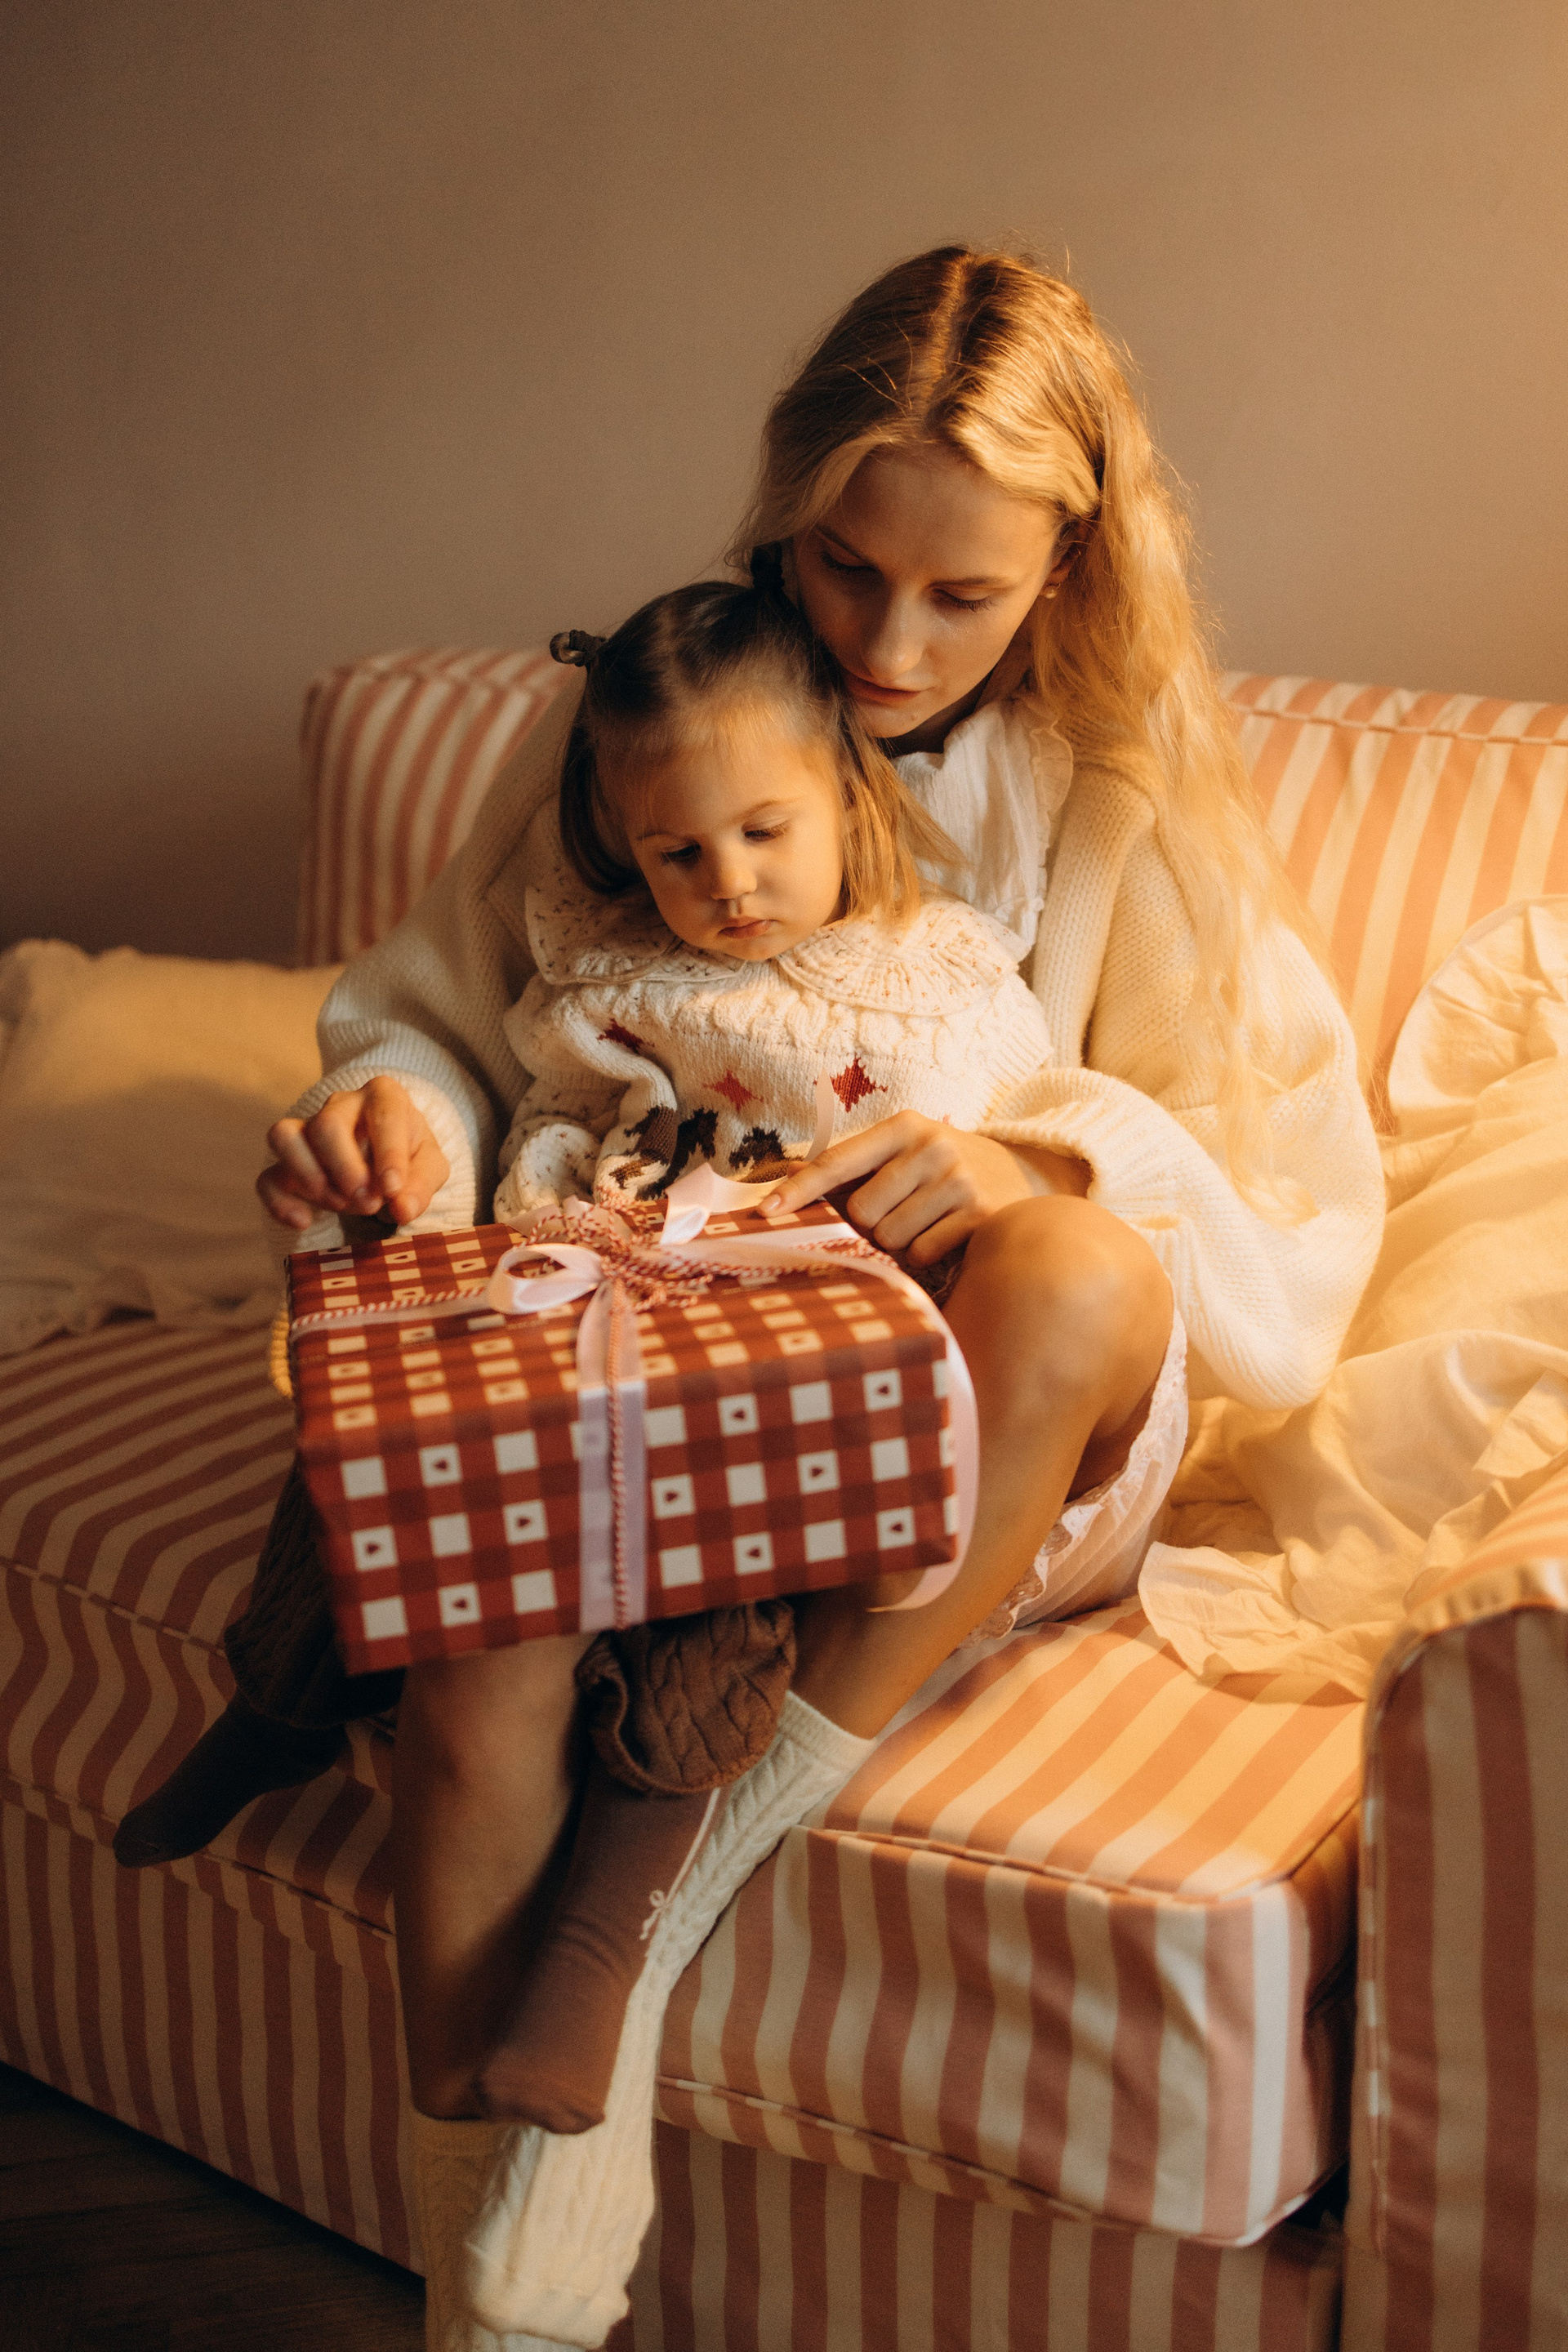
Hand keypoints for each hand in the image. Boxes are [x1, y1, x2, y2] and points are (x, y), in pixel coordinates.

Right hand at [256, 1077, 449, 1231]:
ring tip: (339, 1205)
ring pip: (285, 1137)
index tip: (392, 1190)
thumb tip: (402, 1208)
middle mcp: (340, 1105)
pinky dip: (280, 1202)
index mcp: (383, 1096)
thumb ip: (421, 1184)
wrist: (383, 1161)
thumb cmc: (408, 1157)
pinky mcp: (288, 1163)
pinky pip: (267, 1177)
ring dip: (309, 1176)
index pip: (384, 1113)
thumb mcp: (429, 1167)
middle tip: (368, 1203)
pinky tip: (303, 1221)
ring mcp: (308, 1129)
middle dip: (346, 1170)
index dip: (388, 1154)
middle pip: (327, 1125)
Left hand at [762, 1114, 1089, 1264]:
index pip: (839, 1160)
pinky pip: (923, 1254)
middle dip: (871, 1223)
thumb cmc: (943, 1168)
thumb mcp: (904, 1151)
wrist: (1025, 1174)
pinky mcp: (980, 1217)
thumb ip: (853, 1165)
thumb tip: (787, 1182)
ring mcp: (959, 1182)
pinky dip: (927, 1253)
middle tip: (898, 1211)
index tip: (765, 1211)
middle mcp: (933, 1147)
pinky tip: (946, 1234)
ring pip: (891, 1237)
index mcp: (904, 1126)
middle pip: (862, 1211)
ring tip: (925, 1221)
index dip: (800, 1189)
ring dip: (900, 1241)